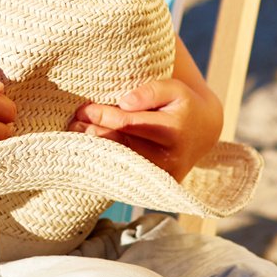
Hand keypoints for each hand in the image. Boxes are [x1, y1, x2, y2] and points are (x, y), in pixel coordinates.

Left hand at [68, 75, 221, 179]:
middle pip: (122, 145)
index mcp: (174, 130)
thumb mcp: (174, 89)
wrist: (203, 131)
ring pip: (121, 162)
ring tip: (76, 136)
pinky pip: (127, 175)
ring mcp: (163, 176)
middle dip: (94, 133)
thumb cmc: (182, 105)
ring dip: (95, 149)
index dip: (103, 116)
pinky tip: (89, 154)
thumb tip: (124, 103)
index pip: (129, 123)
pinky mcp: (157, 186)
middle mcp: (170, 157)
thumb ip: (151, 91)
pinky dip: (107, 164)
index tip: (83, 108)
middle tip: (72, 123)